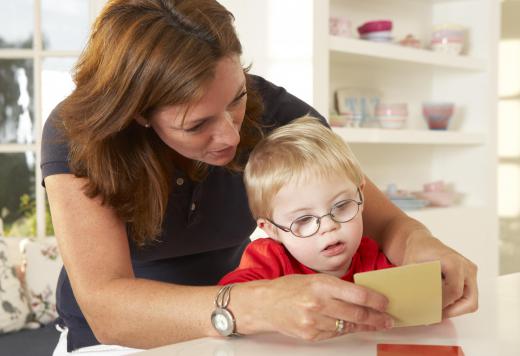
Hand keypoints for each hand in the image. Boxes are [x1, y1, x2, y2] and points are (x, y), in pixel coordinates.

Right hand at [240, 274, 393, 340]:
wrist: (264, 304)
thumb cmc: (288, 288)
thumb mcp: (313, 279)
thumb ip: (336, 288)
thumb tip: (362, 296)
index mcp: (320, 284)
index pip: (357, 294)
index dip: (375, 300)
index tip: (386, 303)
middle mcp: (318, 303)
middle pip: (356, 314)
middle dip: (376, 318)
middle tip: (388, 320)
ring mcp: (314, 321)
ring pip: (348, 327)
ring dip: (364, 326)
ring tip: (375, 324)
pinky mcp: (310, 335)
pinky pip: (335, 334)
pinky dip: (345, 330)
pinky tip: (352, 327)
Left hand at [402, 230, 477, 317]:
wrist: (422, 243)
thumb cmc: (417, 252)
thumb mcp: (411, 266)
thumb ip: (415, 284)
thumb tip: (415, 304)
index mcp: (453, 262)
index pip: (454, 291)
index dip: (443, 304)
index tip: (429, 309)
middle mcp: (466, 267)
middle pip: (469, 301)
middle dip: (451, 311)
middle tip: (434, 315)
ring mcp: (470, 273)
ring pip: (470, 302)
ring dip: (454, 309)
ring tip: (435, 309)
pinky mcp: (470, 278)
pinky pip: (467, 297)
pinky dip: (455, 304)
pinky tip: (439, 302)